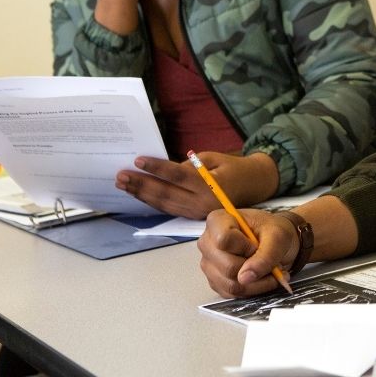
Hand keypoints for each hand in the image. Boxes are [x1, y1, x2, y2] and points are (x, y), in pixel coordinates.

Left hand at [114, 151, 278, 219]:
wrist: (254, 186)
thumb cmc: (233, 168)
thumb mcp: (214, 159)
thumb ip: (189, 166)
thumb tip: (163, 171)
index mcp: (211, 186)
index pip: (178, 176)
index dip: (157, 168)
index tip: (138, 160)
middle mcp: (203, 203)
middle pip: (166, 193)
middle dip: (142, 184)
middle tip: (121, 175)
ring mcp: (197, 213)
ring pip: (164, 204)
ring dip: (142, 194)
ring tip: (124, 184)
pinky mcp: (193, 217)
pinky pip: (169, 209)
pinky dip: (152, 202)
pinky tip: (139, 194)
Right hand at [198, 208, 298, 297]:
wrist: (276, 241)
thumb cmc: (274, 231)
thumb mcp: (278, 237)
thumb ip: (264, 255)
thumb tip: (245, 277)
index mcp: (218, 220)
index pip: (223, 240)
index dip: (245, 248)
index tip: (258, 245)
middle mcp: (208, 242)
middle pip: (227, 267)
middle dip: (254, 269)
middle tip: (270, 262)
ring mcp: (209, 263)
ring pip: (229, 284)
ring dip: (256, 283)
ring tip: (270, 272)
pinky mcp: (215, 280)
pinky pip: (231, 293)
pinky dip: (251, 289)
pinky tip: (261, 278)